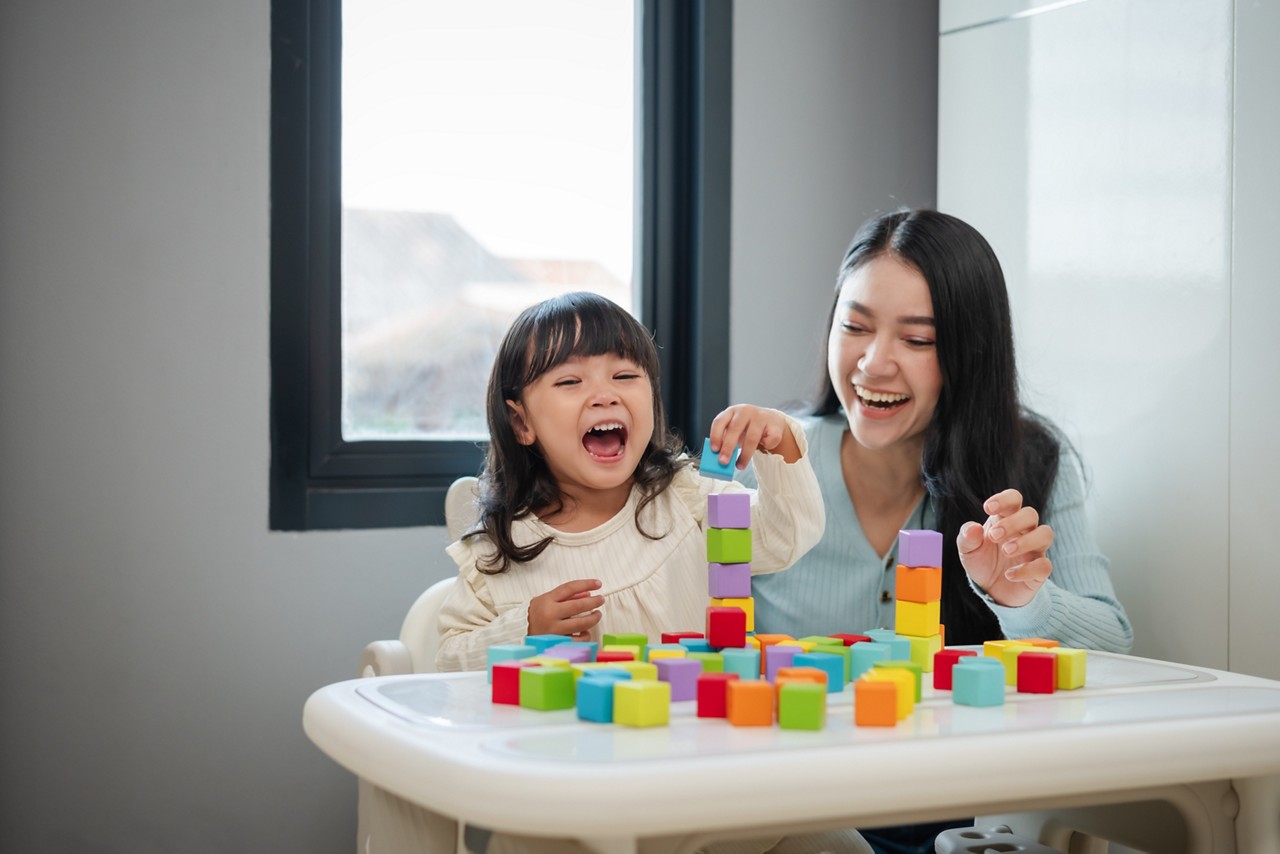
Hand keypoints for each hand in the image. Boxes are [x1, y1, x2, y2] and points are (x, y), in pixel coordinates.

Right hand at [527, 579, 603, 638]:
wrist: (519, 631)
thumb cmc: (537, 613)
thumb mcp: (548, 600)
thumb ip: (567, 596)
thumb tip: (589, 593)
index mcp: (547, 600)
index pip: (570, 588)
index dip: (586, 584)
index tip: (598, 583)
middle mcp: (550, 614)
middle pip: (578, 606)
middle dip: (594, 602)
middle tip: (601, 599)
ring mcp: (554, 630)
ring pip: (581, 624)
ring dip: (593, 618)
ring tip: (597, 614)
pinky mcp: (557, 643)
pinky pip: (577, 640)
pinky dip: (585, 635)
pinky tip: (586, 631)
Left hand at [708, 405, 800, 468]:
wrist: (772, 421)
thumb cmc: (748, 429)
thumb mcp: (735, 431)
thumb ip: (726, 441)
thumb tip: (720, 459)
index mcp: (732, 411)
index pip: (720, 421)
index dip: (715, 435)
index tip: (714, 450)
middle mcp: (745, 411)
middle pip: (735, 429)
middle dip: (728, 447)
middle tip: (723, 462)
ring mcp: (761, 416)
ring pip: (752, 437)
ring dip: (745, 455)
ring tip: (740, 466)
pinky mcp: (775, 424)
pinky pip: (769, 441)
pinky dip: (766, 447)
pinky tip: (764, 447)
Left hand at [957, 489, 1053, 606]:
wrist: (990, 590)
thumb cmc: (982, 561)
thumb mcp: (968, 549)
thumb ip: (967, 536)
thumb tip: (972, 528)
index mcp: (1006, 518)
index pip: (1014, 499)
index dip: (1004, 499)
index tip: (988, 508)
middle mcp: (1024, 531)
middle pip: (1030, 514)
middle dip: (1013, 523)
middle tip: (994, 536)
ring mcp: (1035, 550)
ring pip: (1045, 534)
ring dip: (1026, 541)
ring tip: (1006, 551)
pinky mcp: (1039, 571)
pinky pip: (1044, 566)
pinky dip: (1027, 570)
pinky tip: (1009, 574)